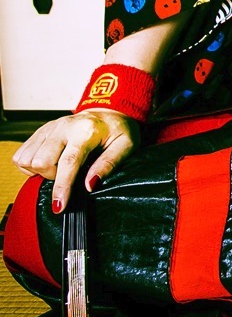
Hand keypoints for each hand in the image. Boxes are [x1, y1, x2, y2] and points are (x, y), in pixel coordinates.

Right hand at [12, 110, 137, 211]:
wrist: (108, 111)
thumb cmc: (118, 129)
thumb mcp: (126, 145)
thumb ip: (108, 164)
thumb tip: (90, 185)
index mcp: (85, 130)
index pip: (68, 162)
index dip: (62, 186)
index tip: (59, 206)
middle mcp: (63, 127)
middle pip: (41, 161)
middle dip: (51, 176)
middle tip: (69, 174)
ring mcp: (49, 128)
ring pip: (26, 159)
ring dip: (39, 170)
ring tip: (59, 167)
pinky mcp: (40, 131)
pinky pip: (21, 154)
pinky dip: (30, 164)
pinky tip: (48, 162)